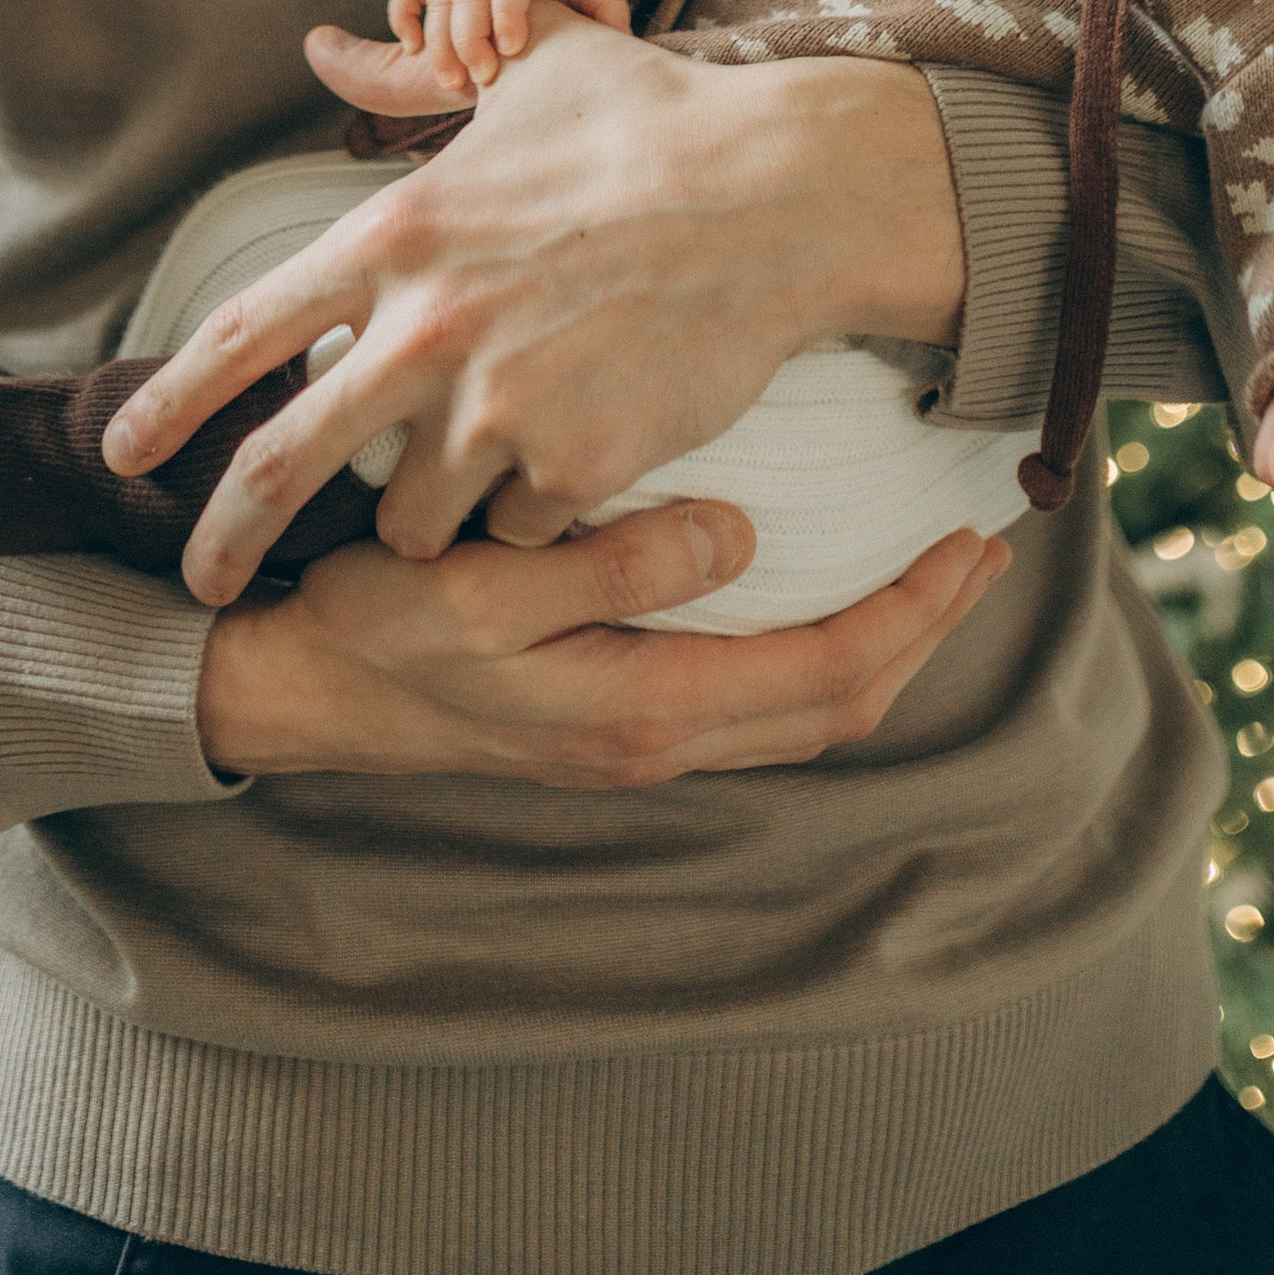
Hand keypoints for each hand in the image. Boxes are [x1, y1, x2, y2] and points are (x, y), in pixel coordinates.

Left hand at [107, 6, 966, 600]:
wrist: (778, 196)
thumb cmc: (652, 119)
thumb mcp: (524, 71)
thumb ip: (413, 77)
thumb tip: (325, 44)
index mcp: (396, 233)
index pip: (246, 332)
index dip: (171, 402)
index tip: (125, 452)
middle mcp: (426, 327)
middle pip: (286, 464)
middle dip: (228, 538)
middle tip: (202, 582)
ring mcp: (497, 407)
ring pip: (414, 513)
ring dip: (431, 507)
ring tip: (481, 465)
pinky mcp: (572, 468)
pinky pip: (520, 529)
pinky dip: (533, 514)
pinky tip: (577, 461)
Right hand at [195, 499, 1012, 782]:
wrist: (294, 691)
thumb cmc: (376, 624)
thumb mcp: (482, 584)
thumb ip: (613, 566)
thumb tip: (740, 535)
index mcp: (640, 708)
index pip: (827, 672)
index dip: (913, 611)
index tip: (968, 540)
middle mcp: (654, 739)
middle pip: (837, 703)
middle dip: (922, 630)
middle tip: (979, 547)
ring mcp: (633, 738)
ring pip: (800, 707)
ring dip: (876, 640)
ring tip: (921, 563)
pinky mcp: (609, 718)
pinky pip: (753, 695)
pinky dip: (812, 644)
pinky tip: (812, 584)